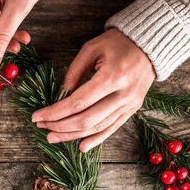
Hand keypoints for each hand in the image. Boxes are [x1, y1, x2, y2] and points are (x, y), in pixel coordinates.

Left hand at [31, 28, 155, 151]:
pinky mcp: (133, 109)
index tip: (37, 116)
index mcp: (112, 77)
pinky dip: (96, 139)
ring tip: (53, 137)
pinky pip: (112, 128)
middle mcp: (123, 94)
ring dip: (73, 135)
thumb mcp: (92, 48)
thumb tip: (62, 95)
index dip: (55, 112)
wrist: (152, 44)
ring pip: (97, 127)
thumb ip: (74, 72)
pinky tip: (82, 147)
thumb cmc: (119, 43)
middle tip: (41, 126)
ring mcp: (130, 104)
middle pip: (86, 119)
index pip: (77, 102)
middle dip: (60, 125)